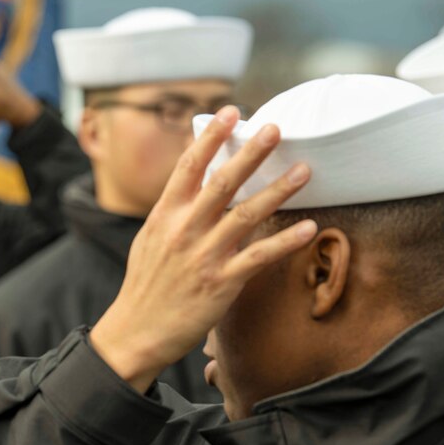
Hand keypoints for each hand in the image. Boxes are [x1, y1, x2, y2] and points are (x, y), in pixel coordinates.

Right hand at [91, 106, 315, 392]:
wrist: (135, 332)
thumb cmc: (145, 287)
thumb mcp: (150, 240)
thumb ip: (173, 213)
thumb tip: (193, 186)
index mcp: (164, 216)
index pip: (189, 166)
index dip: (212, 136)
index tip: (231, 112)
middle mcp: (184, 230)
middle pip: (223, 182)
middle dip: (251, 153)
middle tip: (275, 129)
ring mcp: (204, 256)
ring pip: (247, 215)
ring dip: (278, 190)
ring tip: (304, 170)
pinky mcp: (221, 284)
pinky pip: (259, 257)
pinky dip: (285, 242)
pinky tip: (308, 227)